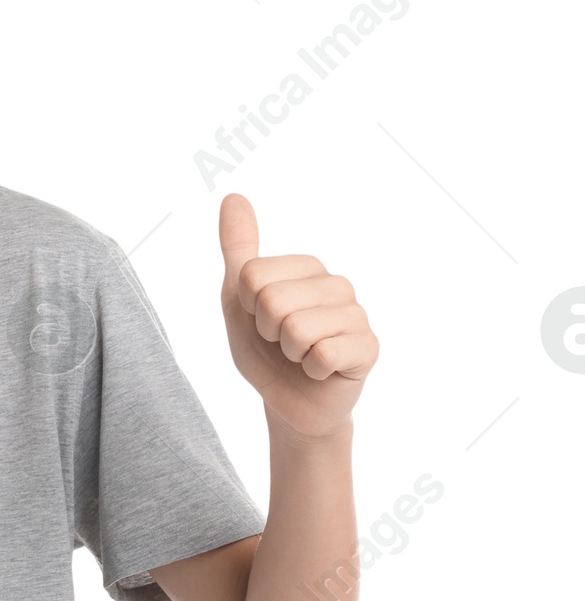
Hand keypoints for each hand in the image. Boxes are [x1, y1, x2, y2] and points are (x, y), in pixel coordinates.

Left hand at [218, 193, 376, 438]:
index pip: (253, 276)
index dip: (248, 308)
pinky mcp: (368, 348)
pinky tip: (320, 371)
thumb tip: (233, 196)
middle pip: (273, 300)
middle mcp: (336, 284)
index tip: (262, 322)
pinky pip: (324, 354)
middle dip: (267, 333)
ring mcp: (356, 315)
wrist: (288, 404)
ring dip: (289, 354)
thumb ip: (238, 248)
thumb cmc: (266, 352)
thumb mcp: (239, 299)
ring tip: (300, 356)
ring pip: (298, 328)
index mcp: (306, 268)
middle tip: (282, 343)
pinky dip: (311, 371)